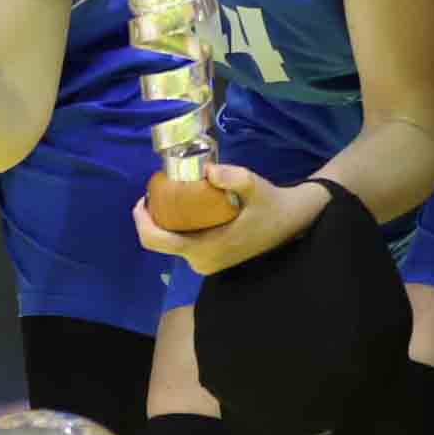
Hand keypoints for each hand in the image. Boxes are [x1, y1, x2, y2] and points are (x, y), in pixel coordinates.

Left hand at [130, 165, 321, 273]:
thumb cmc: (270, 204)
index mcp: (204, 249)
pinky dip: (177, 226)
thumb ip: (234, 177)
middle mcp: (200, 262)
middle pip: (160, 242)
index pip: (157, 241)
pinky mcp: (209, 260)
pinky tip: (182, 207)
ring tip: (169, 195)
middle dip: (153, 217)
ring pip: (170, 243)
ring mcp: (204, 264)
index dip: (142, 221)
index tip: (143, 199)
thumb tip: (209, 170)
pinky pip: (181, 243)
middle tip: (159, 190)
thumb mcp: (255, 186)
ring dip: (165, 221)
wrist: (291, 222)